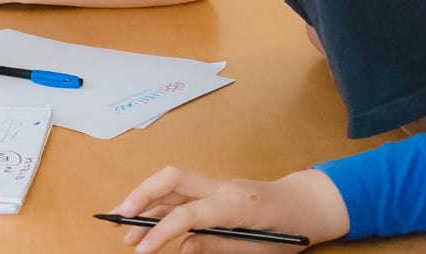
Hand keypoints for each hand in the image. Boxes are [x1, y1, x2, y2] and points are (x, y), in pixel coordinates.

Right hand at [110, 167, 347, 253]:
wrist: (308, 204)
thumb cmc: (289, 228)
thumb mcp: (256, 247)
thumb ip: (216, 245)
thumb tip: (180, 248)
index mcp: (236, 204)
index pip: (189, 212)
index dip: (161, 231)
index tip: (141, 251)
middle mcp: (222, 187)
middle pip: (172, 179)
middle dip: (141, 195)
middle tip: (118, 219)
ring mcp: (217, 184)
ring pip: (171, 182)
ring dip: (144, 199)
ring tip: (122, 225)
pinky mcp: (213, 188)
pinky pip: (180, 190)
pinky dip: (158, 202)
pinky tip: (144, 219)